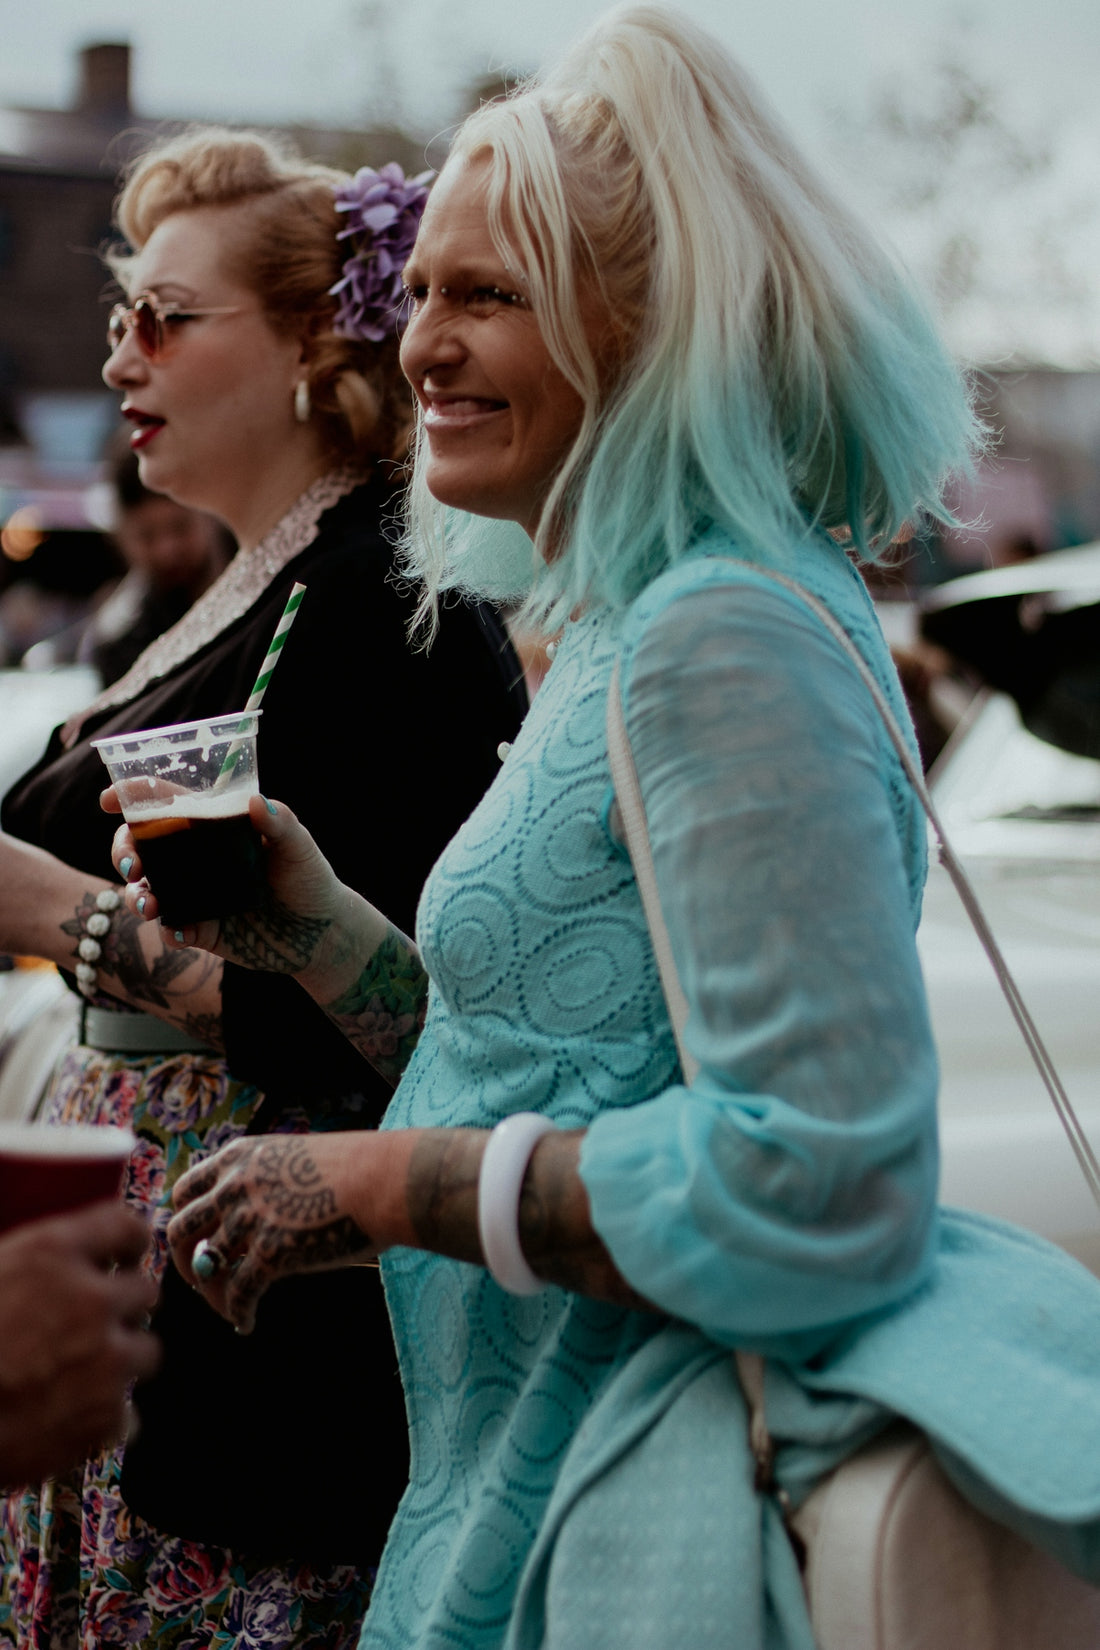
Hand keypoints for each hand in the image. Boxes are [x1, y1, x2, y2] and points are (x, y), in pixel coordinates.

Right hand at [0, 1203, 159, 1484]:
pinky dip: (102, 1423)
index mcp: (51, 1253)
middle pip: (145, 1292)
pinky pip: (127, 1415)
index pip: (125, 1226)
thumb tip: (58, 1270)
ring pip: (146, 1352)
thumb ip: (30, 1268)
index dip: (128, 1244)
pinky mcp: (104, 1416)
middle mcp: (89, 1299)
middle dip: (123, 1310)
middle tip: (92, 1329)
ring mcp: (105, 1358)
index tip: (124, 1260)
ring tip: (78, 1381)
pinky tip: (67, 1426)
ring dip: (119, 1364)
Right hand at [108, 792, 341, 979]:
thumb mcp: (300, 847)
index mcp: (213, 828)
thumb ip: (281, 824)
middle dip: (123, 852)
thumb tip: (256, 803)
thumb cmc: (310, 879)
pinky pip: (172, 930)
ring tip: (149, 905)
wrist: (323, 934)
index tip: (109, 799)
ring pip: (146, 890)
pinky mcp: (201, 929)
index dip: (133, 797)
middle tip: (133, 866)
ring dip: (136, 895)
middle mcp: (196, 859)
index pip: (167, 804)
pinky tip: (179, 932)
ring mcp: (194, 894)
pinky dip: (169, 931)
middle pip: (141, 846)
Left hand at [168, 1134, 378, 1333]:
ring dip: (212, 1294)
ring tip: (228, 1306)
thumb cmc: (357, 1167)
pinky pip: (238, 1294)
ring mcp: (250, 1220)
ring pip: (205, 1269)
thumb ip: (267, 1179)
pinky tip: (247, 1324)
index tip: (193, 1239)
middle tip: (198, 1279)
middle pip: (180, 1230)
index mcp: (240, 1157)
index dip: (184, 1218)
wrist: (385, 1179)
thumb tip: (254, 1215)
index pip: (185, 1190)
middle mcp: (235, 1185)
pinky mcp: (271, 1254)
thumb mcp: (296, 1156)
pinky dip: (238, 1314)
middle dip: (182, 1260)